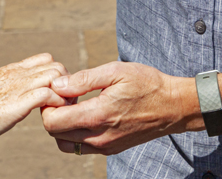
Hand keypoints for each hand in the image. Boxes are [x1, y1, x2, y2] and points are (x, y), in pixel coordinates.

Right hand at [0, 53, 70, 148]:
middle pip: (56, 65)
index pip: (45, 59)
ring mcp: (18, 86)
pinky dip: (57, 104)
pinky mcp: (18, 102)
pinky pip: (49, 94)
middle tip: (63, 102)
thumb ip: (11, 89)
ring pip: (56, 76)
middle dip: (66, 83)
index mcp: (11, 70)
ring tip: (60, 109)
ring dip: (64, 93)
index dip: (56, 75)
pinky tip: (52, 114)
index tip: (56, 92)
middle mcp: (17, 74)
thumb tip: (22, 97)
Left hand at [41, 61, 191, 154]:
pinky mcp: (111, 149)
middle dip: (53, 113)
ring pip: (67, 144)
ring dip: (63, 126)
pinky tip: (88, 113)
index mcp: (96, 116)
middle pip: (55, 134)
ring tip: (76, 105)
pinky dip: (76, 133)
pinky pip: (82, 147)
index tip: (61, 89)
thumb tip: (57, 85)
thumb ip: (82, 80)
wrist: (173, 106)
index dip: (49, 104)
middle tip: (67, 95)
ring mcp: (105, 146)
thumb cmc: (146, 84)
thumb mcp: (114, 72)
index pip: (52, 122)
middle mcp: (98, 137)